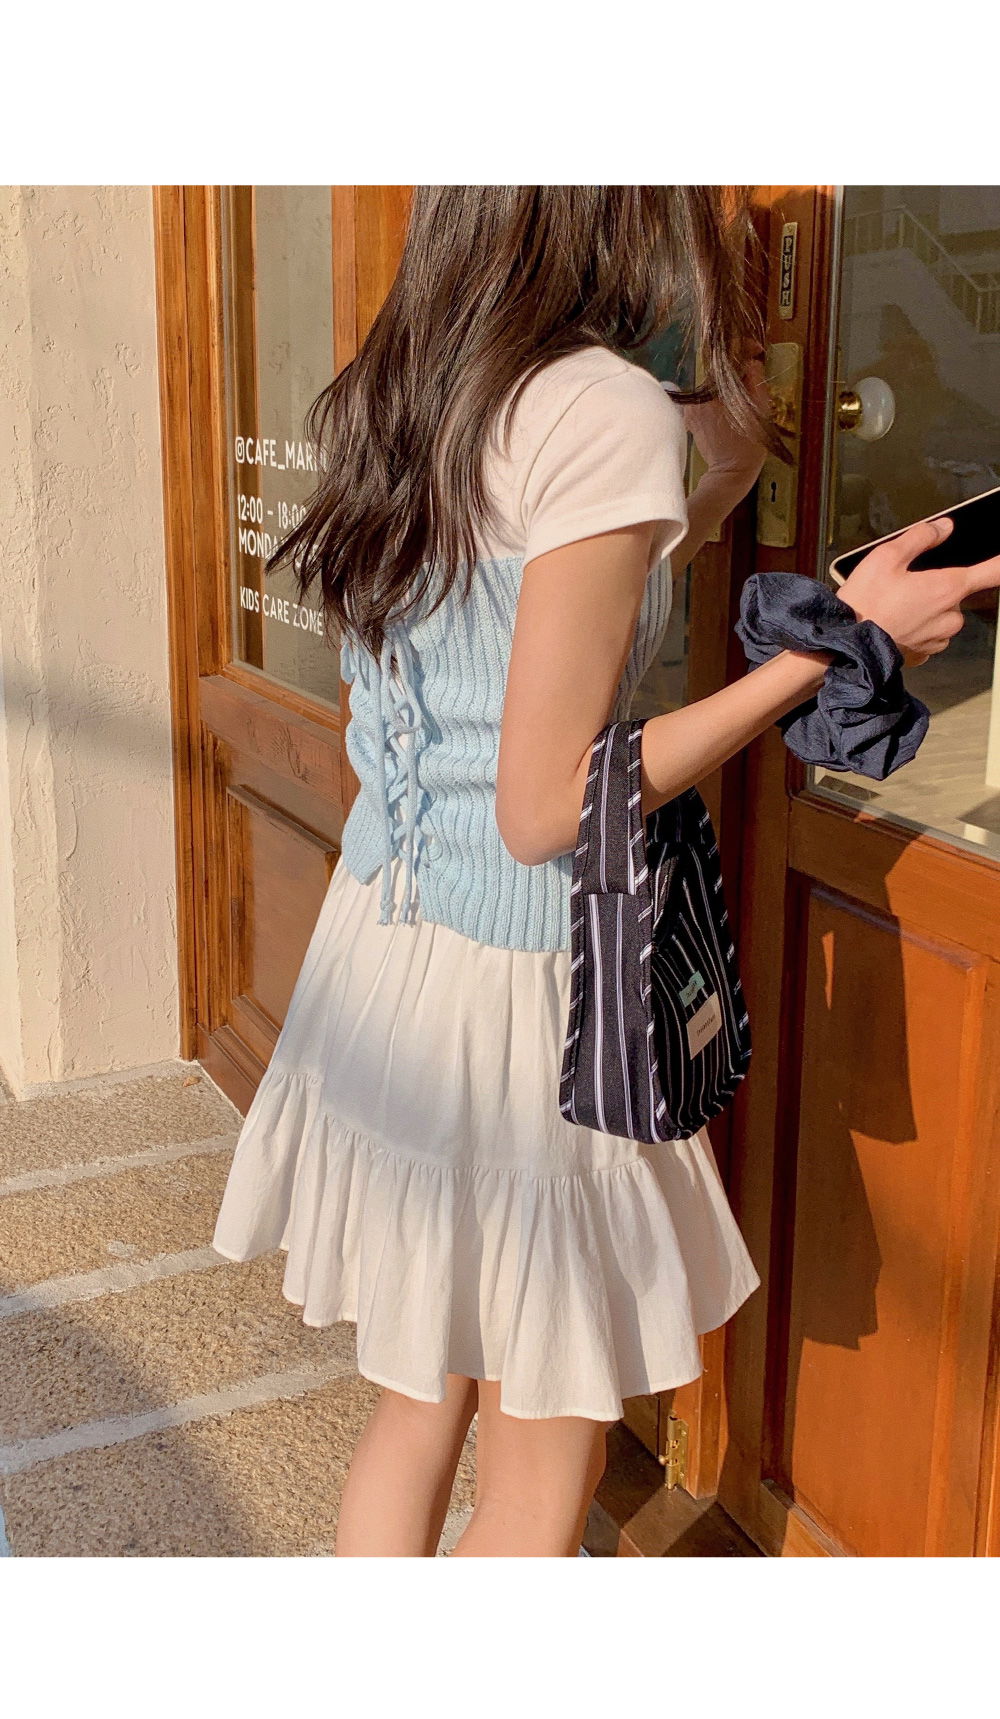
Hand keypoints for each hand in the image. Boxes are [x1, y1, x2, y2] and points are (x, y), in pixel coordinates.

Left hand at [683, 354, 771, 491]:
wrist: (731, 473)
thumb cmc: (748, 444)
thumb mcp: (760, 409)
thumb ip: (755, 380)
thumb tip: (751, 360)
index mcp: (713, 392)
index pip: (723, 357)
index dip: (741, 348)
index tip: (754, 350)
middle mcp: (697, 398)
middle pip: (716, 372)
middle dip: (734, 369)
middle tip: (751, 373)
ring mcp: (691, 409)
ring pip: (710, 385)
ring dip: (725, 384)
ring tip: (742, 392)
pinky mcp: (690, 419)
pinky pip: (704, 399)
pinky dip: (716, 398)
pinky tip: (728, 407)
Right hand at [835, 514, 999, 667]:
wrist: (846, 645)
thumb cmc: (865, 603)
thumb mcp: (887, 556)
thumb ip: (921, 537)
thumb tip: (942, 528)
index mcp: (947, 588)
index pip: (991, 572)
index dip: (999, 563)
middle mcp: (950, 616)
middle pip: (956, 594)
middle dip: (936, 587)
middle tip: (905, 586)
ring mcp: (939, 638)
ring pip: (943, 615)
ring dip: (926, 609)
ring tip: (894, 606)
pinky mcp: (925, 653)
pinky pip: (929, 634)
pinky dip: (916, 627)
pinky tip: (894, 622)